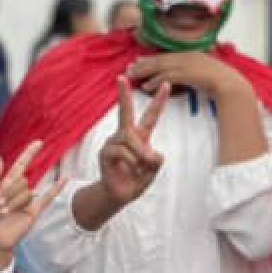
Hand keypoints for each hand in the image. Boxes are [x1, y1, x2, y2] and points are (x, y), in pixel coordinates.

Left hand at [0, 141, 65, 271]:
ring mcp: (28, 200)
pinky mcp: (35, 210)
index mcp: (7, 184)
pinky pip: (47, 197)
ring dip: (13, 202)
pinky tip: (65, 178)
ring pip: (26, 191)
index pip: (21, 165)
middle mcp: (19, 190)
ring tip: (5, 212)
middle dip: (8, 191)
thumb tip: (0, 157)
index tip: (38, 142)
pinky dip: (57, 188)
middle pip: (20, 180)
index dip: (29, 153)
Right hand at [96, 78, 168, 207]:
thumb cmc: (136, 180)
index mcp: (140, 137)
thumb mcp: (153, 170)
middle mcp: (125, 136)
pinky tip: (129, 170)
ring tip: (139, 168)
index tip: (165, 84)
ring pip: (131, 139)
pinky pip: (122, 151)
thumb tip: (149, 152)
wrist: (119, 195)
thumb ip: (155, 160)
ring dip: (140, 155)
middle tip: (120, 77)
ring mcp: (113, 143)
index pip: (151, 116)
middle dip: (123, 95)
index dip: (159, 101)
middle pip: (125, 112)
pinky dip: (131, 162)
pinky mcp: (106, 152)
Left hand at [127, 51, 241, 96]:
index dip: (153, 58)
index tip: (141, 60)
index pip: (167, 55)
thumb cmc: (224, 81)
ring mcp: (186, 64)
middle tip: (130, 66)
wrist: (231, 84)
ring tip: (132, 75)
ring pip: (159, 66)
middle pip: (160, 59)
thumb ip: (198, 71)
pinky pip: (164, 77)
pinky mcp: (184, 74)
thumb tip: (192, 75)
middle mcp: (187, 56)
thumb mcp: (210, 72)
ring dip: (144, 71)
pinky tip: (145, 86)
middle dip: (144, 63)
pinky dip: (154, 81)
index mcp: (192, 54)